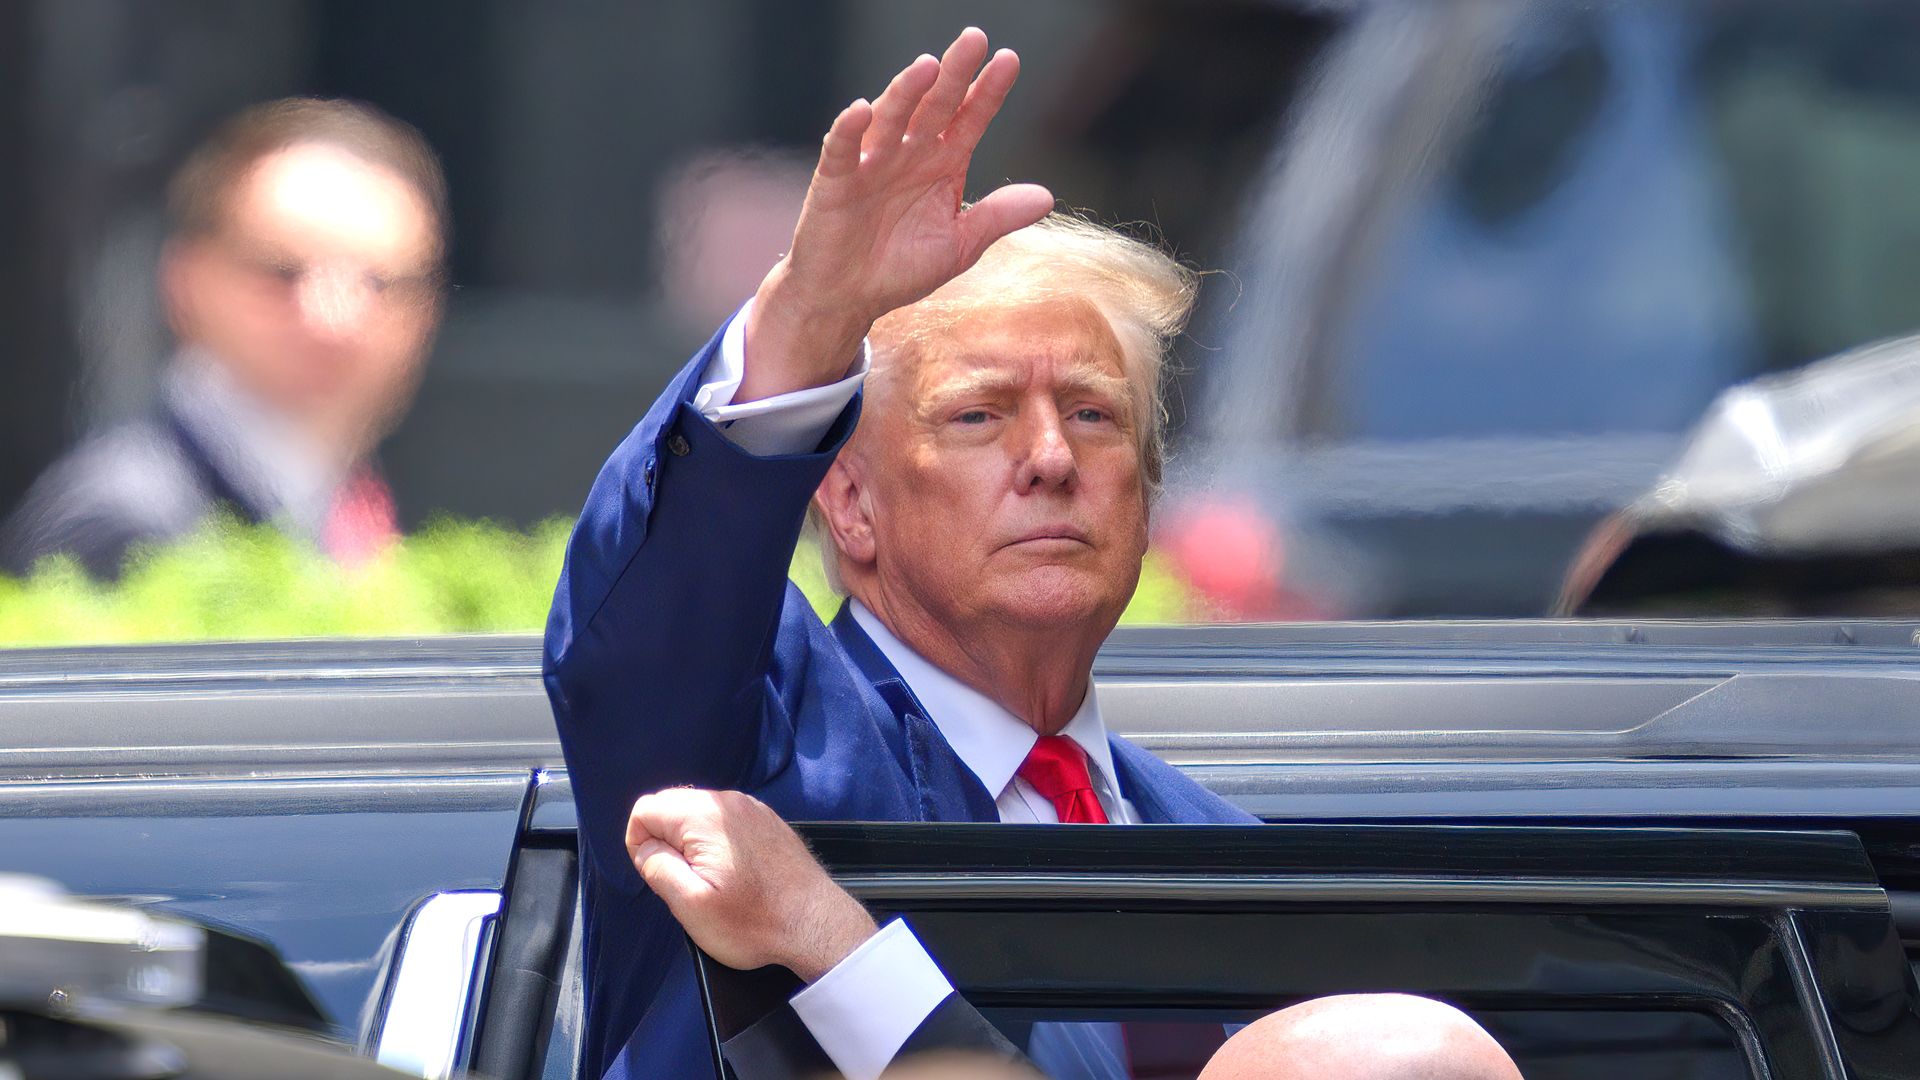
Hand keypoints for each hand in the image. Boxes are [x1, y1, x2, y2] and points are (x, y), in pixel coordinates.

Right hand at [625, 788, 877, 981]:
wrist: (816, 925)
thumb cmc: (753, 921)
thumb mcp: (690, 905)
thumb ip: (657, 867)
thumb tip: (644, 846)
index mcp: (705, 815)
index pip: (646, 809)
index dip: (640, 843)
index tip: (661, 875)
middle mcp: (729, 801)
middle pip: (672, 807)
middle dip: (667, 842)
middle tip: (687, 882)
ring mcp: (752, 809)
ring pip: (699, 814)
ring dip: (693, 844)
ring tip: (714, 882)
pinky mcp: (768, 822)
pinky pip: (725, 822)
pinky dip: (717, 843)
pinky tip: (734, 874)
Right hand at [740, 26, 1054, 400]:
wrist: (848, 299)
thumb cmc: (900, 268)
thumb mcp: (958, 245)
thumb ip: (996, 217)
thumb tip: (1048, 197)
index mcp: (942, 163)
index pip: (970, 118)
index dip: (988, 91)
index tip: (1009, 60)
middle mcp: (908, 153)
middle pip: (934, 106)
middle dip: (954, 75)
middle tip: (974, 39)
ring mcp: (871, 163)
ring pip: (891, 118)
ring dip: (907, 92)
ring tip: (928, 67)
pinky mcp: (835, 181)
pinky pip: (841, 150)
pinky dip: (850, 130)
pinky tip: (861, 110)